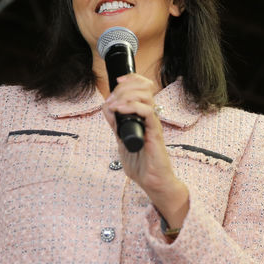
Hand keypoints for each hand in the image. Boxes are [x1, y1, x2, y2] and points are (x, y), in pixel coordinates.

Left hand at [102, 74, 188, 227]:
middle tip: (113, 96)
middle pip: (143, 89)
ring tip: (114, 104)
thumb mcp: (121, 142)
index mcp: (143, 118)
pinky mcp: (155, 133)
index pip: (142, 90)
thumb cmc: (142, 165)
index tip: (118, 82)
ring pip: (146, 97)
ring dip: (127, 95)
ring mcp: (153, 124)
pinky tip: (119, 110)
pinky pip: (148, 113)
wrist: (153, 182)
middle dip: (125, 87)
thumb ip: (116, 127)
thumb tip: (108, 112)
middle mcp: (149, 118)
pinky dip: (132, 107)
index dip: (131, 81)